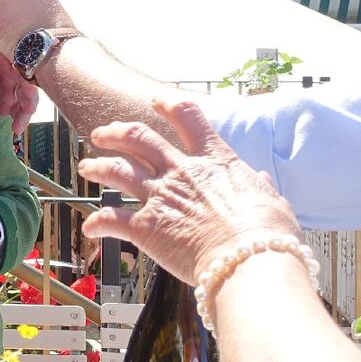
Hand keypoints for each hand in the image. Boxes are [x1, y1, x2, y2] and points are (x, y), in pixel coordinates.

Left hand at [0, 28, 38, 133]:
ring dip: (27, 104)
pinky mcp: (10, 102)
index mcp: (1, 52)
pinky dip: (22, 119)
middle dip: (26, 87)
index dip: (19, 62)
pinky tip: (16, 128)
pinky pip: (22, 109)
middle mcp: (10, 68)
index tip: (16, 70)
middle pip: (25, 76)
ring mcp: (12, 86)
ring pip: (28, 94)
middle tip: (24, 95)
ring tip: (21, 115)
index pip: (15, 54)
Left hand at [78, 95, 299, 285]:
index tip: (156, 100)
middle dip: (116, 132)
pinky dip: (97, 222)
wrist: (251, 261)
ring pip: (117, 170)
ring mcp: (160, 197)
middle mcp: (182, 172)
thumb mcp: (273, 202)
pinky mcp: (145, 227)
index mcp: (214, 162)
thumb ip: (260, 187)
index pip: (187, 119)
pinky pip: (111, 219)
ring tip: (87, 167)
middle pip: (139, 138)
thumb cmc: (268, 235)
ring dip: (98, 166)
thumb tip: (259, 178)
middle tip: (103, 134)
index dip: (168, 105)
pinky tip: (90, 228)